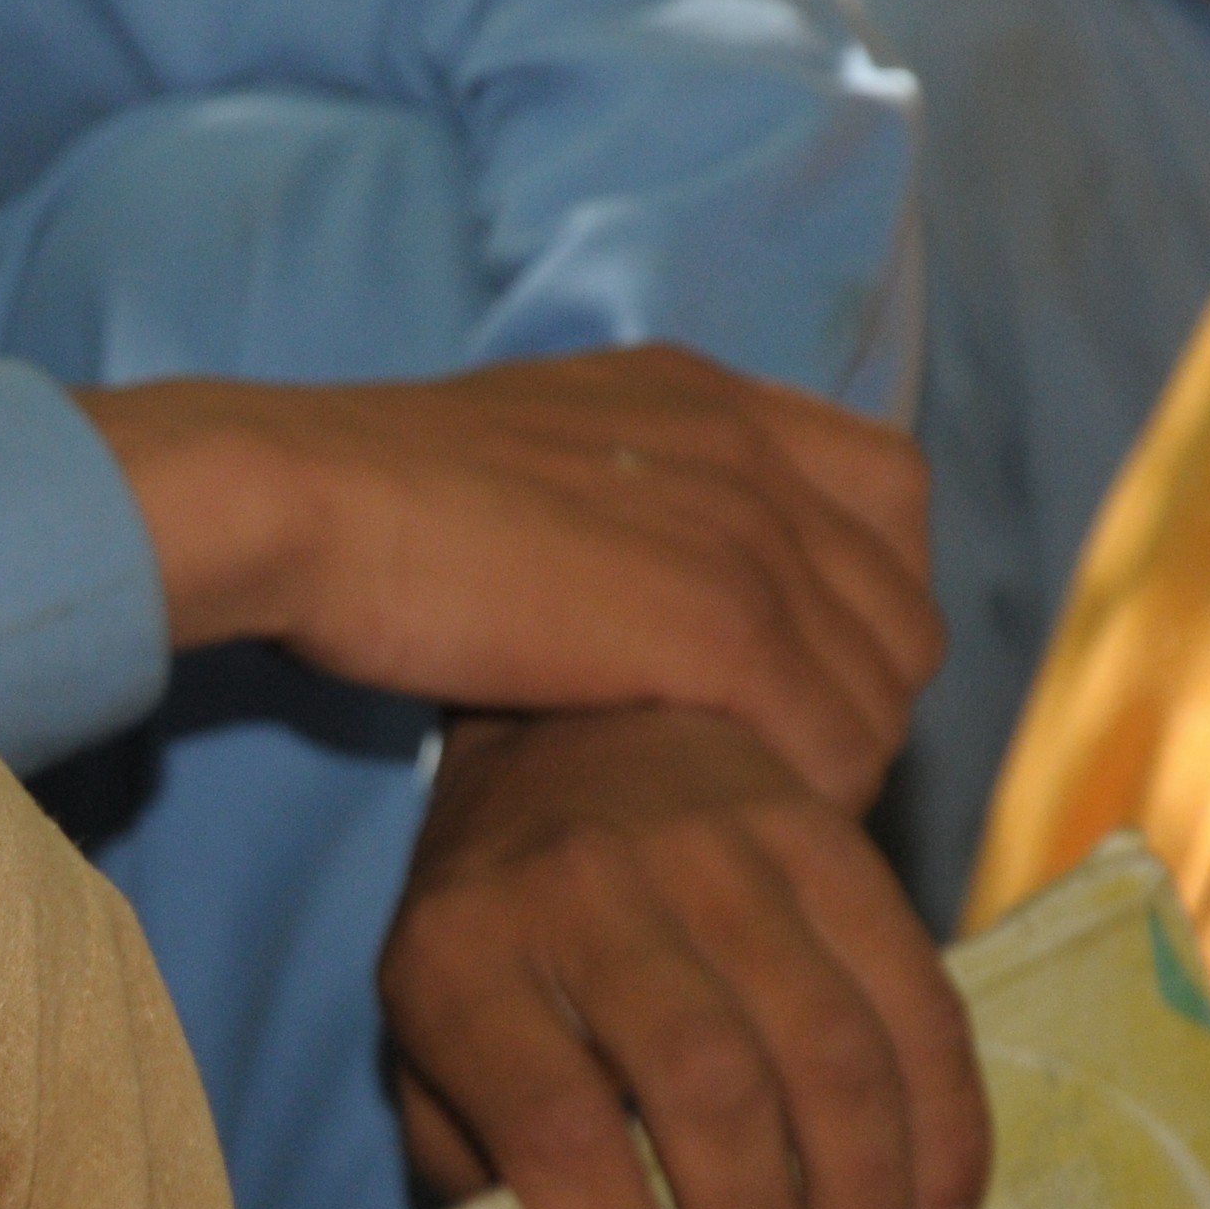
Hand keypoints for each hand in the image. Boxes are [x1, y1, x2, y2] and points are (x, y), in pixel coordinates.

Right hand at [81, 345, 939, 801]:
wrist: (308, 502)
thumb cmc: (359, 495)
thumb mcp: (515, 451)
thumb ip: (596, 488)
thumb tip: (605, 566)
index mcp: (701, 396)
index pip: (884, 487)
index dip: (862, 585)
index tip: (794, 655)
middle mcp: (752, 450)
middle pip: (901, 598)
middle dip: (859, 686)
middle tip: (769, 753)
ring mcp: (751, 535)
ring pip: (887, 679)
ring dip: (836, 750)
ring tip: (748, 794)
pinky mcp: (726, 628)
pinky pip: (840, 740)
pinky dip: (807, 789)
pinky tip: (729, 812)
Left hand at [380, 705, 985, 1208]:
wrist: (561, 726)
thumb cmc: (491, 924)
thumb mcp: (428, 1034)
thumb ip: (478, 1161)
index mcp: (463, 952)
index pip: (555, 1129)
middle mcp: (590, 887)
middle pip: (708, 1092)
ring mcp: (717, 848)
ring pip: (829, 1051)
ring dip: (860, 1202)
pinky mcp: (825, 833)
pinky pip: (916, 996)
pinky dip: (944, 1126)